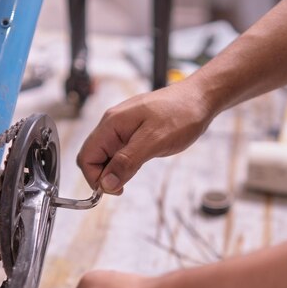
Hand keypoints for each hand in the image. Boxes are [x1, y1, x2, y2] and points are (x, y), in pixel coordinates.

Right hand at [77, 82, 212, 193]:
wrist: (200, 98)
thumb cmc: (181, 114)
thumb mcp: (154, 141)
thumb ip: (127, 162)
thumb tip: (106, 183)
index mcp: (112, 123)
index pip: (86, 157)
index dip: (95, 178)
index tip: (113, 189)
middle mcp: (112, 123)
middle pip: (92, 157)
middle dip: (102, 176)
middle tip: (122, 187)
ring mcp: (122, 127)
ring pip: (105, 155)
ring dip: (114, 170)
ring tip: (132, 175)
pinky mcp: (133, 131)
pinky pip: (119, 151)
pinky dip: (123, 163)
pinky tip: (137, 166)